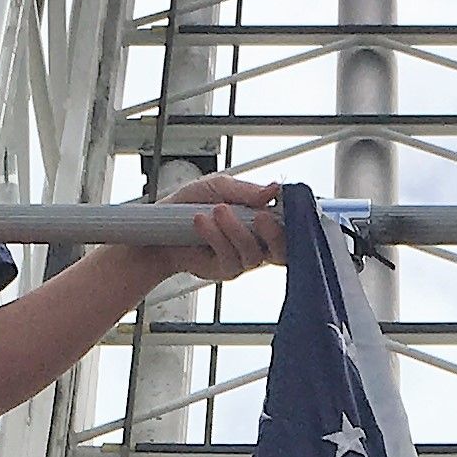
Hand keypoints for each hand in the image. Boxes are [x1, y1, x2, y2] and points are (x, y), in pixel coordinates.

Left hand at [79, 171, 284, 310]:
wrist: (161, 226)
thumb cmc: (191, 204)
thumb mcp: (218, 187)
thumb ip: (247, 191)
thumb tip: (274, 190)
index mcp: (262, 220)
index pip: (290, 224)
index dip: (295, 219)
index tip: (286, 203)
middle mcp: (258, 242)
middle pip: (283, 248)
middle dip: (275, 233)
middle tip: (260, 217)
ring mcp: (243, 259)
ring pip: (254, 253)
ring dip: (235, 230)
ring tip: (217, 210)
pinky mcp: (226, 270)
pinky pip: (231, 258)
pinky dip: (216, 237)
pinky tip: (201, 223)